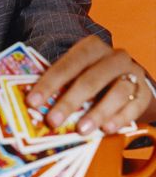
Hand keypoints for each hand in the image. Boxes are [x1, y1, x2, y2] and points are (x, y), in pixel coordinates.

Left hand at [26, 35, 152, 134]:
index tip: (33, 101)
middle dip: (69, 102)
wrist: (128, 78)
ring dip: (97, 113)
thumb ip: (61, 83)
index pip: (67, 64)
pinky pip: (134, 105)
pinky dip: (120, 118)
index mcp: (91, 47)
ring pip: (116, 92)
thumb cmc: (94, 75)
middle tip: (52, 121)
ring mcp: (132, 73)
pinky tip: (106, 129)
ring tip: (81, 129)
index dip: (49, 83)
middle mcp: (114, 56)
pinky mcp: (145, 91)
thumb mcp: (77, 72)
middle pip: (90, 79)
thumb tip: (36, 103)